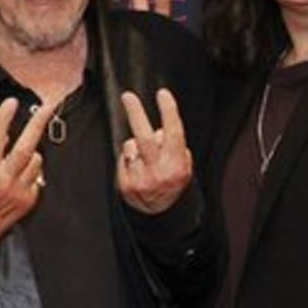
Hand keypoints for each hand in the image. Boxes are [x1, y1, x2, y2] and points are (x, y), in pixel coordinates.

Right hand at [0, 94, 55, 245]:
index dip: (4, 119)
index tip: (10, 103)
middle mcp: (3, 182)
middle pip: (26, 148)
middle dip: (38, 124)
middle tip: (48, 107)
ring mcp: (19, 191)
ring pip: (35, 160)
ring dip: (30, 152)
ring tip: (18, 158)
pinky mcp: (28, 199)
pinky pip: (36, 176)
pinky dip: (30, 171)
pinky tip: (18, 177)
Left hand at [117, 88, 192, 213]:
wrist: (160, 213)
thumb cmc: (172, 181)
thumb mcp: (184, 165)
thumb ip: (174, 146)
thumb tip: (158, 130)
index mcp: (176, 164)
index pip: (174, 132)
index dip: (168, 111)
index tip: (162, 94)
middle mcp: (158, 171)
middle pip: (143, 138)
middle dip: (136, 114)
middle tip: (128, 97)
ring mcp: (140, 179)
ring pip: (131, 147)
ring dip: (135, 146)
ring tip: (143, 159)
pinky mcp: (126, 185)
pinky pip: (123, 160)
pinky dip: (128, 160)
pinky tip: (136, 169)